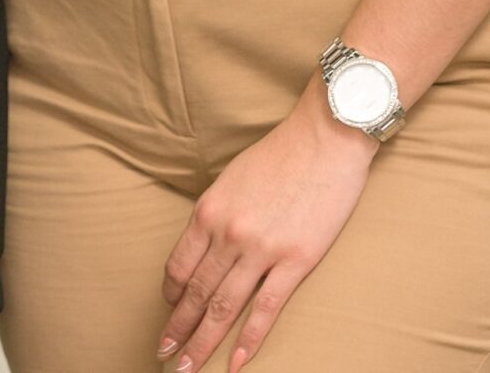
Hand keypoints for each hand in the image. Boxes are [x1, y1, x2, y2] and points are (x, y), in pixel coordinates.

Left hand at [158, 91, 374, 372]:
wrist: (325, 139)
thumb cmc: (279, 155)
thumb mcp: (231, 180)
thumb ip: (216, 215)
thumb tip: (205, 247)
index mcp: (208, 212)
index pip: (179, 265)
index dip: (171, 294)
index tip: (168, 311)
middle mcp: (228, 234)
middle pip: (195, 292)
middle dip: (178, 328)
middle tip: (163, 354)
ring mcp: (261, 250)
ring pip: (223, 307)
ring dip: (202, 341)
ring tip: (187, 367)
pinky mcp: (295, 261)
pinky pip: (266, 310)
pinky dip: (248, 340)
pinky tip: (235, 363)